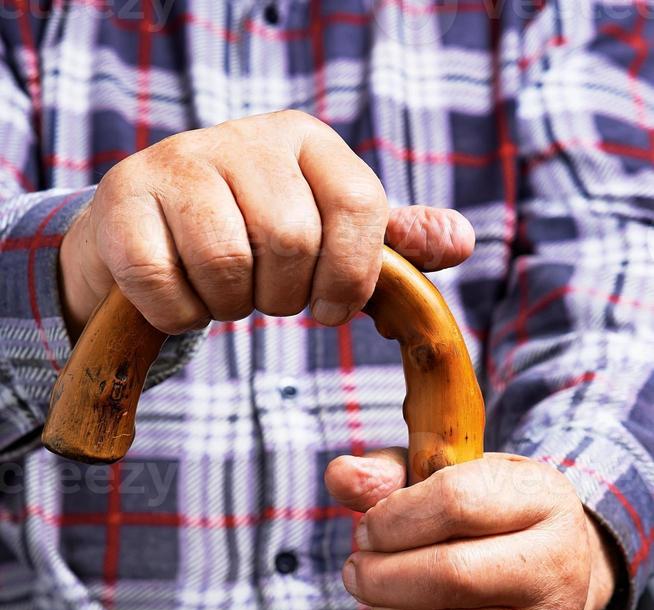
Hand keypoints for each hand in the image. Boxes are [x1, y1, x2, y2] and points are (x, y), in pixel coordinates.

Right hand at [58, 110, 474, 340]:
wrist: (147, 228)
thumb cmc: (250, 234)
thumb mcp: (327, 230)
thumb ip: (390, 240)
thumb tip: (464, 241)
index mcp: (307, 139)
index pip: (359, 205)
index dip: (352, 275)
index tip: (332, 310)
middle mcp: (244, 137)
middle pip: (292, 241)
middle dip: (282, 296)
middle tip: (264, 294)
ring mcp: (177, 162)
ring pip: (227, 263)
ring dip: (229, 305)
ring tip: (222, 292)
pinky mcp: (123, 201)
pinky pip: (166, 286)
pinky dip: (179, 315)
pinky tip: (179, 296)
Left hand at [325, 451, 619, 609]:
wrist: (553, 565)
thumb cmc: (486, 514)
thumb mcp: (445, 475)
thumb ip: (388, 474)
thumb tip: (340, 475)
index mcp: (540, 496)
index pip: (455, 502)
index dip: (392, 520)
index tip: (366, 531)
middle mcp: (558, 560)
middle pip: (452, 576)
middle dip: (382, 577)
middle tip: (356, 571)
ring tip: (375, 601)